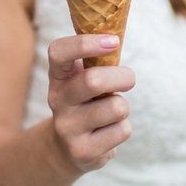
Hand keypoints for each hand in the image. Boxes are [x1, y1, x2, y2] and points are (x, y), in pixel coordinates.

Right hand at [47, 33, 134, 173]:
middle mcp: (57, 101)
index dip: (85, 43)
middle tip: (128, 79)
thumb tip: (116, 34)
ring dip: (123, 107)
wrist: (67, 149)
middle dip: (122, 77)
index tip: (113, 41)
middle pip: (93, 80)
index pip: (58, 52)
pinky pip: (121, 130)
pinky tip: (107, 132)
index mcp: (58, 77)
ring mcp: (67, 128)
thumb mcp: (83, 79)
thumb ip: (96, 60)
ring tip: (111, 112)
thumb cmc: (86, 102)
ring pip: (116, 107)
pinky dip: (123, 128)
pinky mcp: (83, 151)